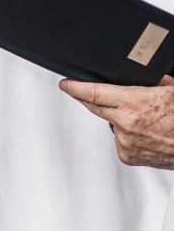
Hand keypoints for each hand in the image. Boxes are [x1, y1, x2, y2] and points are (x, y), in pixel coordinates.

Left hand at [59, 76, 173, 168]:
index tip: (66, 84)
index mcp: (135, 103)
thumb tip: (141, 74)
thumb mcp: (173, 89)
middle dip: (88, 99)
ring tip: (147, 118)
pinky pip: (121, 140)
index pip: (96, 94)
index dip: (77, 88)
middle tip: (81, 91)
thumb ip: (153, 81)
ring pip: (113, 124)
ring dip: (121, 119)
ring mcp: (125, 142)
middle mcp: (126, 124)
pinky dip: (129, 135)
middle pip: (97, 108)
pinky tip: (147, 132)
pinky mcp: (127, 156)